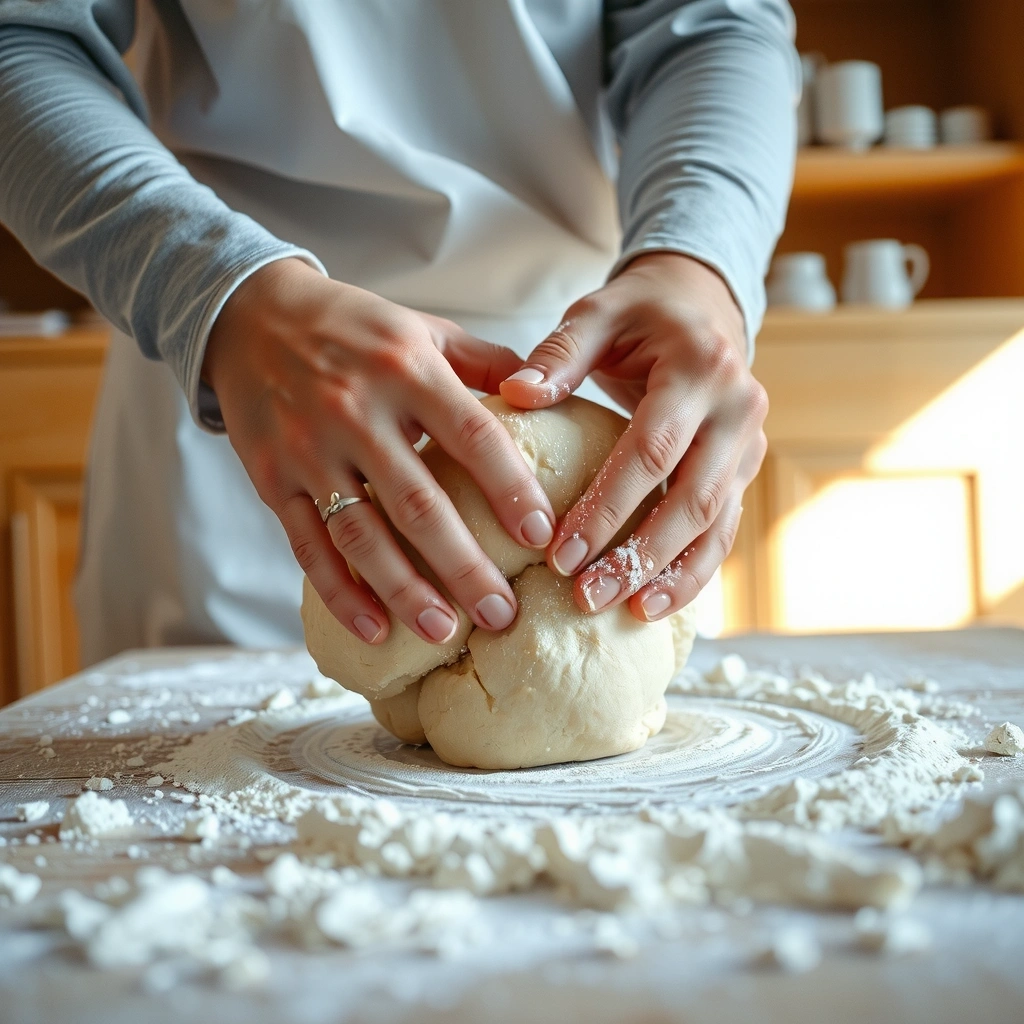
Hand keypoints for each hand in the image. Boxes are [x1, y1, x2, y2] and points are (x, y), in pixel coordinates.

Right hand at [203, 258, 555, 645]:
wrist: (250, 315)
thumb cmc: (355, 328)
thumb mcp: (424, 330)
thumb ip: (487, 362)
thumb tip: (550, 397)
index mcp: (407, 369)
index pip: (473, 436)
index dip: (510, 489)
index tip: (543, 537)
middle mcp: (357, 411)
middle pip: (419, 503)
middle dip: (465, 566)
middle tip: (503, 614)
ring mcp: (310, 449)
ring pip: (362, 536)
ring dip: (406, 591)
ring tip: (446, 633)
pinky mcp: (274, 480)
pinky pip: (309, 547)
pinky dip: (340, 594)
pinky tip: (375, 630)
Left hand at [499, 252, 766, 621]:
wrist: (704, 305)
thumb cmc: (642, 312)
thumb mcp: (598, 313)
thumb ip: (560, 353)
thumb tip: (515, 395)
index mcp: (701, 368)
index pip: (652, 450)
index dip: (608, 506)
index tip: (560, 553)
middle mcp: (738, 410)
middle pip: (692, 499)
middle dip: (639, 555)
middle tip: (586, 597)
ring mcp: (749, 444)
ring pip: (717, 525)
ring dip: (673, 575)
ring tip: (628, 613)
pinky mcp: (745, 469)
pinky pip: (724, 529)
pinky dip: (694, 570)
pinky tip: (655, 601)